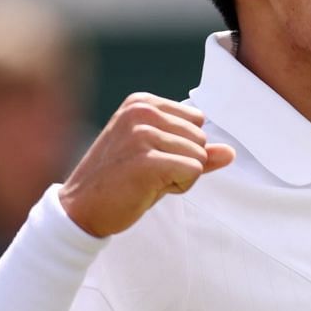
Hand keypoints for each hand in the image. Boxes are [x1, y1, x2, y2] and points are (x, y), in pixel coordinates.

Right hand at [58, 93, 234, 237]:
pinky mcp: (147, 161)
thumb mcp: (157, 157)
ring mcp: (142, 135)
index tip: (149, 158)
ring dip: (179, 176)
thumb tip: (230, 152)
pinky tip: (147, 189)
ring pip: (199, 156)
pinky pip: (193, 171)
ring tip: (145, 181)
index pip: (196, 120)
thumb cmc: (118, 182)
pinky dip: (178, 186)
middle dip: (183, 162)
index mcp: (141, 103)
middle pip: (201, 137)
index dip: (181, 147)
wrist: (80, 208)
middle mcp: (141, 112)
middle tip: (146, 173)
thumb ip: (193, 151)